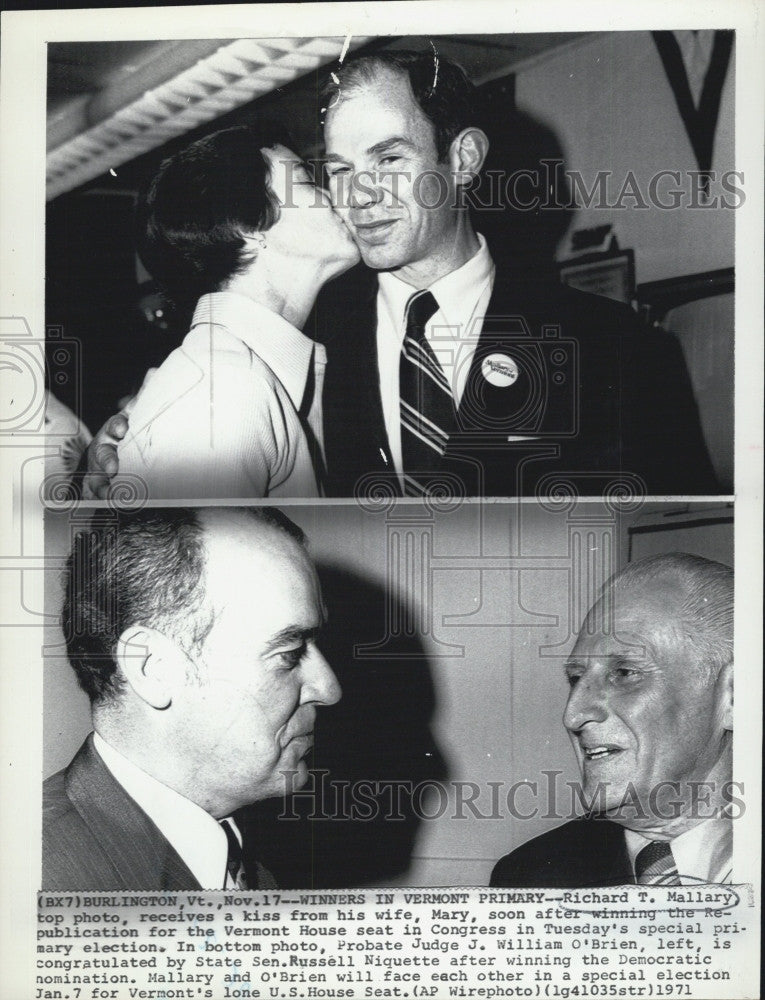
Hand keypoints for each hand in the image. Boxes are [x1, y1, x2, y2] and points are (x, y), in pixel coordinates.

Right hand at [81, 368, 155, 498]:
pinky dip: (103, 496)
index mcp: (117, 428)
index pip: (116, 425)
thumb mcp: (139, 413)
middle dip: (107, 459)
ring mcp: (100, 465)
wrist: (120, 453)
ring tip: (111, 492)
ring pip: (98, 473)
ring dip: (103, 482)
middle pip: (103, 452)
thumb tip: (155, 371)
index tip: (122, 431)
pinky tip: (110, 502)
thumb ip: (146, 395)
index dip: (118, 427)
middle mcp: (106, 446)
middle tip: (113, 467)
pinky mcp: (100, 482)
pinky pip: (98, 490)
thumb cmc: (131, 431)